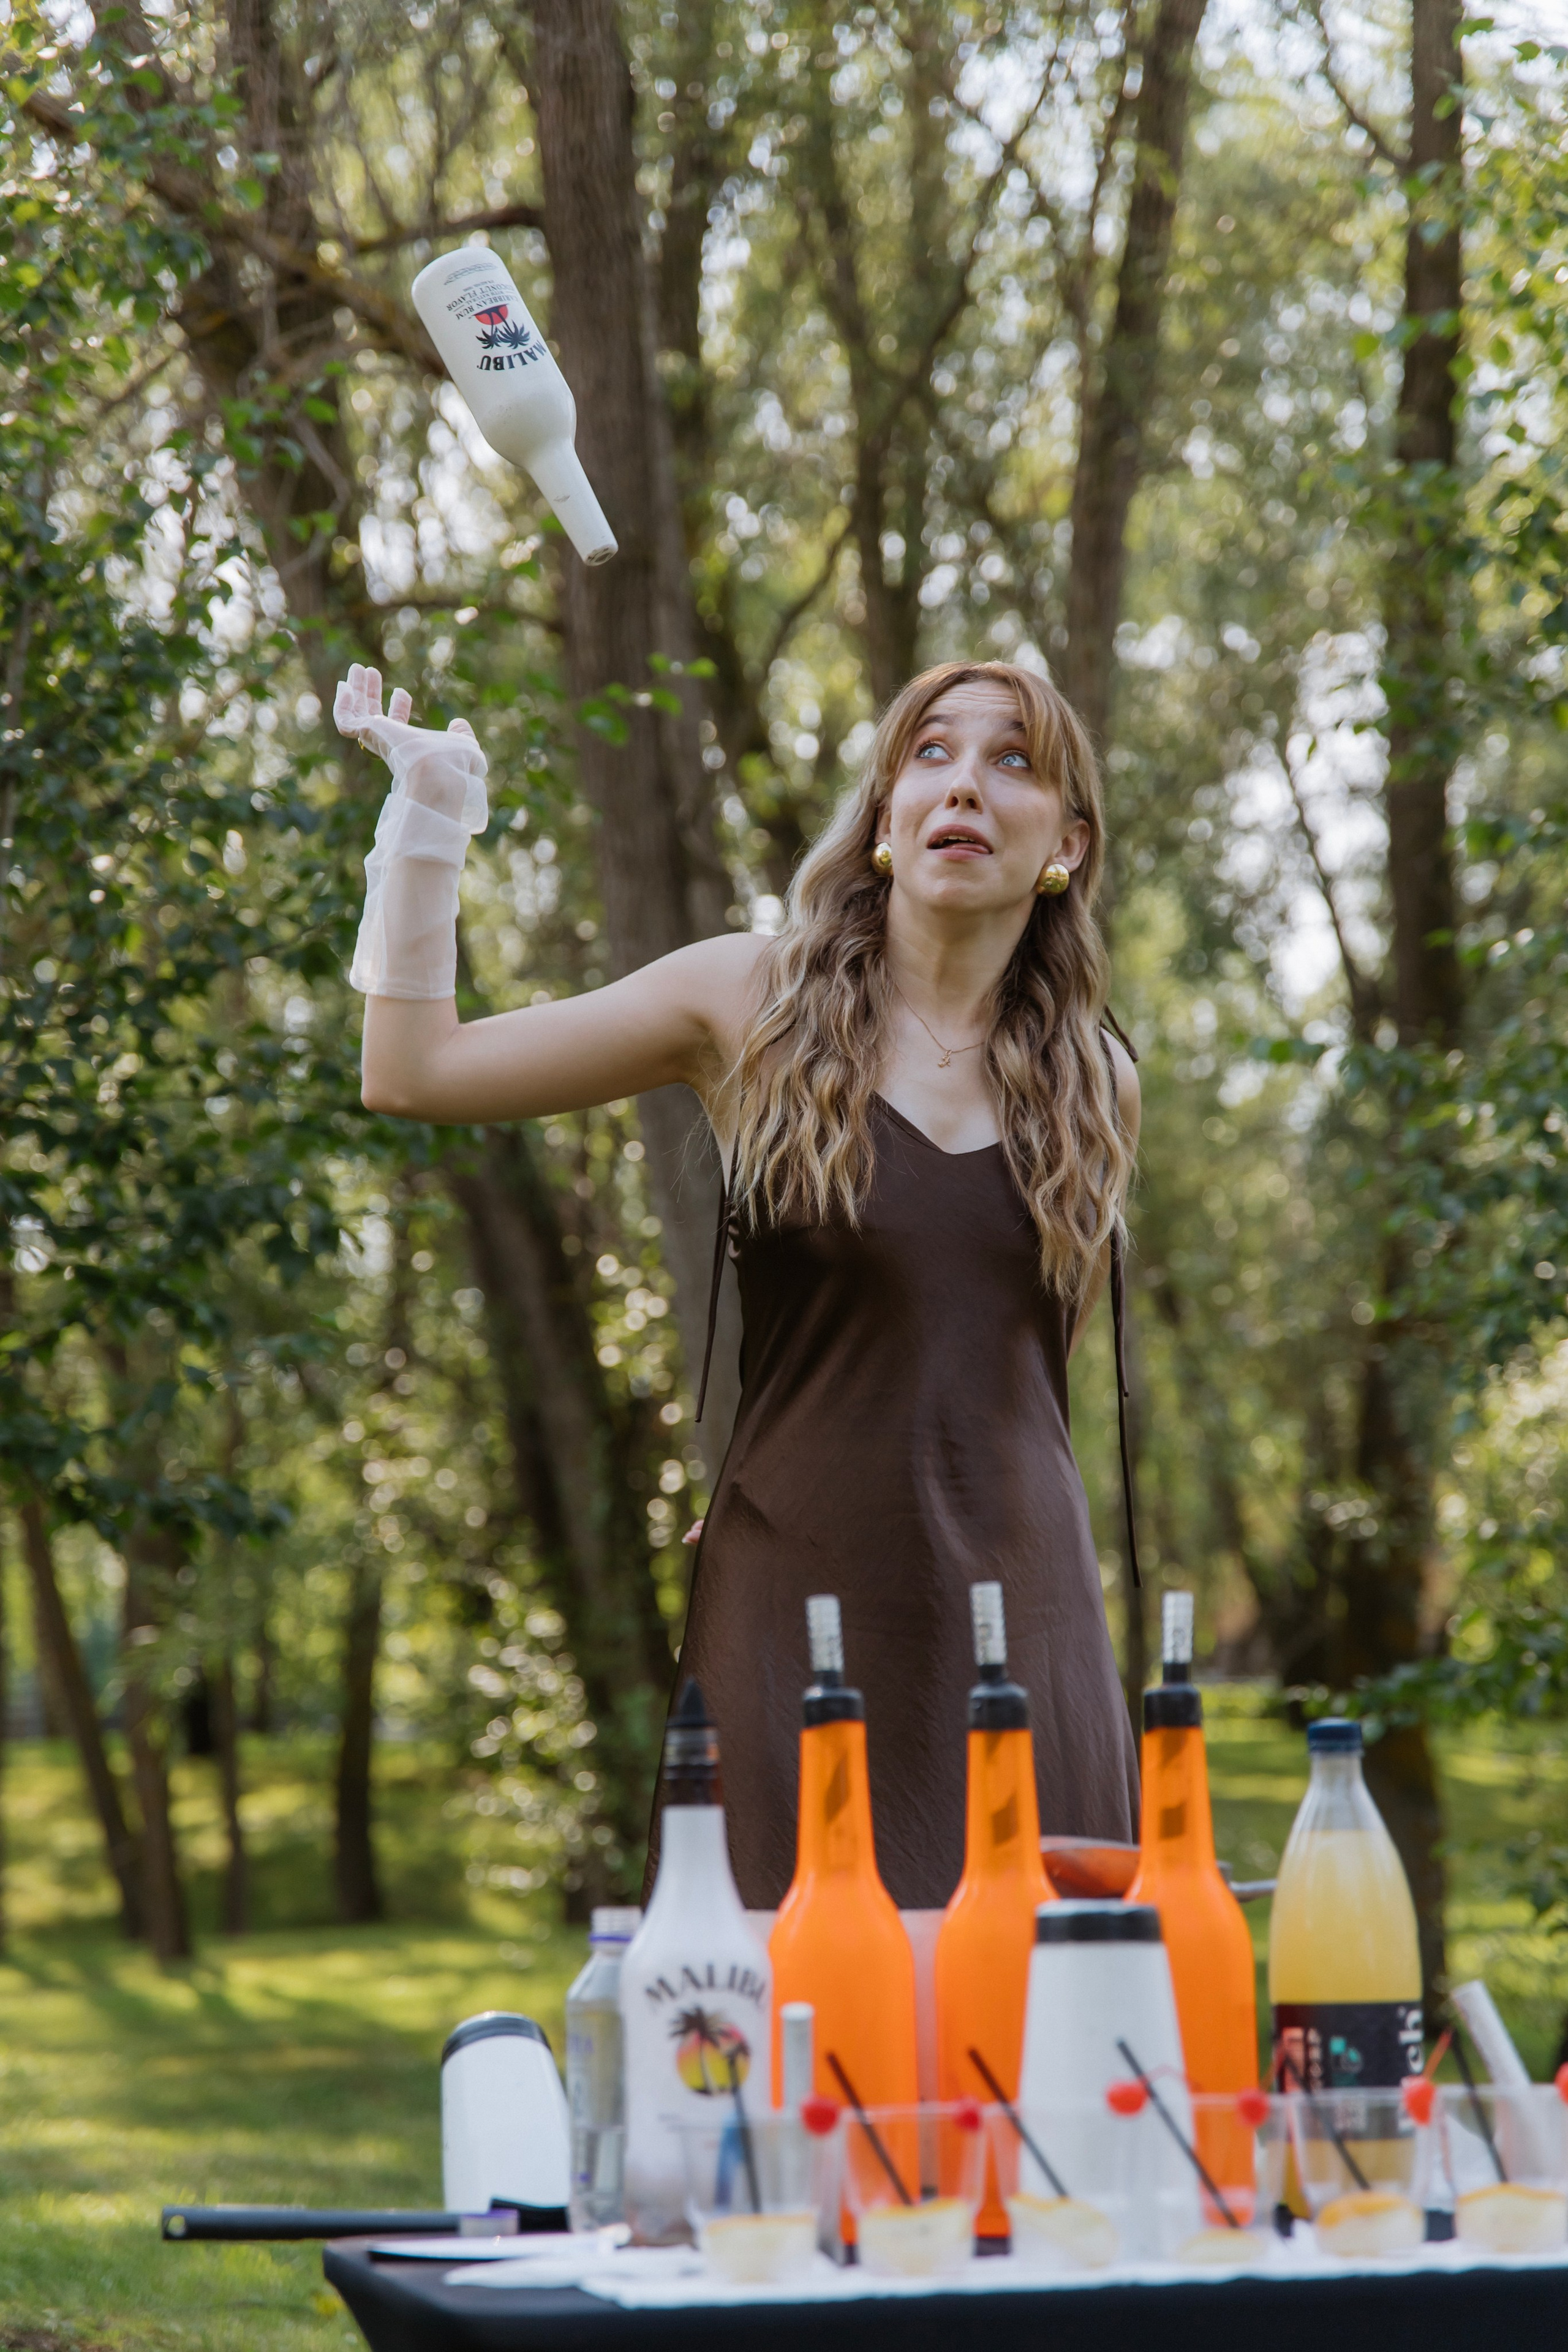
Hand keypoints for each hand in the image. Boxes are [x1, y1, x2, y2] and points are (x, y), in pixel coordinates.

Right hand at [333, 664, 487, 831]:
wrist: (441, 774)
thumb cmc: (454, 764)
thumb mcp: (463, 744)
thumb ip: (461, 734)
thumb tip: (459, 724)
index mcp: (409, 748)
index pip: (398, 726)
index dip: (398, 708)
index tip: (401, 691)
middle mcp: (391, 745)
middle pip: (374, 717)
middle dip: (372, 694)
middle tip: (371, 672)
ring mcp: (378, 740)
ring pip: (358, 715)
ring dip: (357, 691)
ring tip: (357, 668)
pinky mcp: (369, 735)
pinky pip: (346, 722)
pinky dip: (342, 706)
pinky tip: (344, 687)